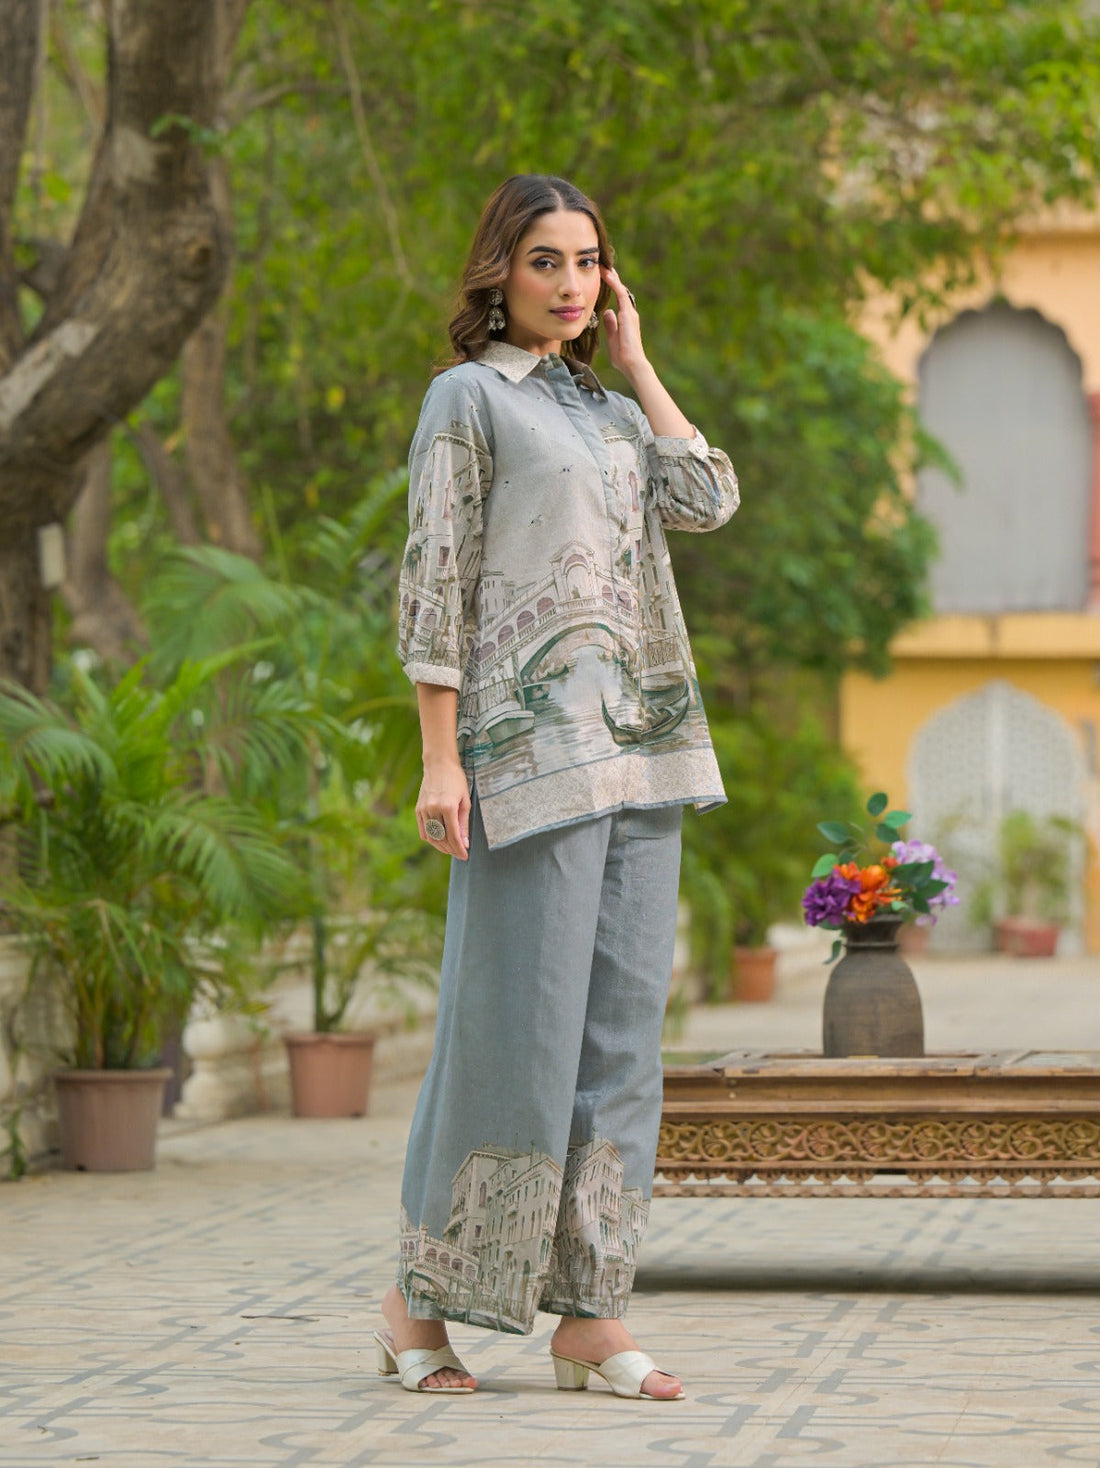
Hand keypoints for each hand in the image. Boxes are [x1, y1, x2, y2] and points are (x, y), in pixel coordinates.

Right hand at [416, 758, 470, 859]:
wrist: (439, 765)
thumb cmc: (456, 780)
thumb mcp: (465, 800)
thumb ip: (464, 823)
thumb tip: (465, 843)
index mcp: (447, 807)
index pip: (454, 836)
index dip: (460, 849)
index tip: (466, 856)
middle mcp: (433, 809)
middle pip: (442, 838)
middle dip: (452, 849)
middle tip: (460, 854)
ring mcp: (424, 809)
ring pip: (432, 837)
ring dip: (441, 846)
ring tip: (450, 850)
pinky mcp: (418, 809)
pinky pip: (423, 830)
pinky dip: (431, 839)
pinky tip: (439, 842)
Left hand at [600, 265, 647, 380]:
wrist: (632, 364)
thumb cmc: (623, 357)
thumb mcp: (612, 338)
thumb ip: (611, 325)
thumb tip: (608, 313)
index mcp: (626, 318)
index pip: (619, 297)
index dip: (612, 286)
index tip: (604, 276)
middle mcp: (629, 313)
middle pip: (621, 290)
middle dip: (613, 278)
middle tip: (604, 265)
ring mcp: (630, 313)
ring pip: (621, 290)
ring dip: (613, 277)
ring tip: (604, 266)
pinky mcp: (628, 315)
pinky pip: (621, 295)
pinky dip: (614, 284)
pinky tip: (608, 275)